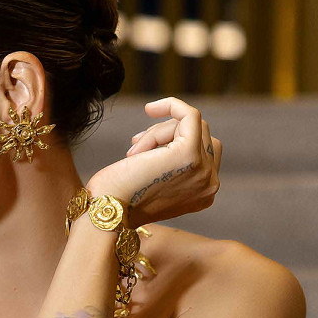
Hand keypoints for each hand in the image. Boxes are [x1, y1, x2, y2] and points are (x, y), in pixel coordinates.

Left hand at [84, 97, 221, 228]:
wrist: (106, 210)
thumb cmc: (117, 198)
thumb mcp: (152, 183)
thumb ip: (168, 167)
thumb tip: (165, 138)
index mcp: (203, 194)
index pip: (204, 152)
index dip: (172, 143)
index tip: (142, 146)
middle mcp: (210, 184)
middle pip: (200, 136)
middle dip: (164, 135)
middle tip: (135, 147)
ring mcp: (204, 169)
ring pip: (191, 126)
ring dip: (157, 132)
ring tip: (133, 153)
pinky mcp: (189, 155)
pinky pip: (190, 116)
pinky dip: (172, 106)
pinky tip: (150, 109)